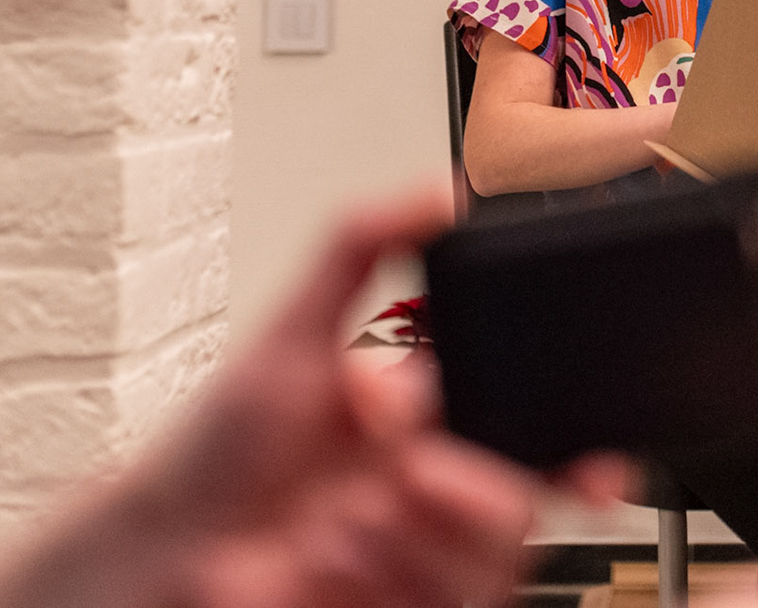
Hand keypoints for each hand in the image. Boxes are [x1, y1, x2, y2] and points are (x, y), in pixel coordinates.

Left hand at [0, 190, 628, 607]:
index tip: (595, 467)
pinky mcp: (407, 604)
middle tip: (403, 476)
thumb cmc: (215, 448)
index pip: (544, 432)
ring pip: (491, 565)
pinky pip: (449, 606)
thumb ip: (364, 244)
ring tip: (335, 525)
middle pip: (526, 502)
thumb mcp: (291, 328)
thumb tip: (442, 190)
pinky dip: (380, 584)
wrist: (162, 551)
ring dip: (405, 544)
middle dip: (467, 494)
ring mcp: (425, 560)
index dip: (585, 454)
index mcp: (438, 415)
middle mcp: (441, 490)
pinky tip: (325, 564)